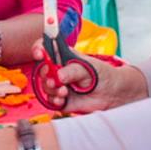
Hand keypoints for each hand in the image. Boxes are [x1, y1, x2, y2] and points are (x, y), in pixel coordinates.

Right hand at [28, 42, 143, 113]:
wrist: (112, 93)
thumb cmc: (101, 74)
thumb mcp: (88, 68)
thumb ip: (72, 71)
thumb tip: (58, 77)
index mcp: (62, 56)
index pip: (44, 48)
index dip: (39, 49)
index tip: (40, 54)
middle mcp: (57, 69)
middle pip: (42, 70)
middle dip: (46, 76)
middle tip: (55, 82)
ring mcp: (58, 84)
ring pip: (45, 86)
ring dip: (51, 90)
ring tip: (64, 92)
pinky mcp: (61, 98)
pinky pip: (50, 100)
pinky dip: (54, 100)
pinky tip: (62, 100)